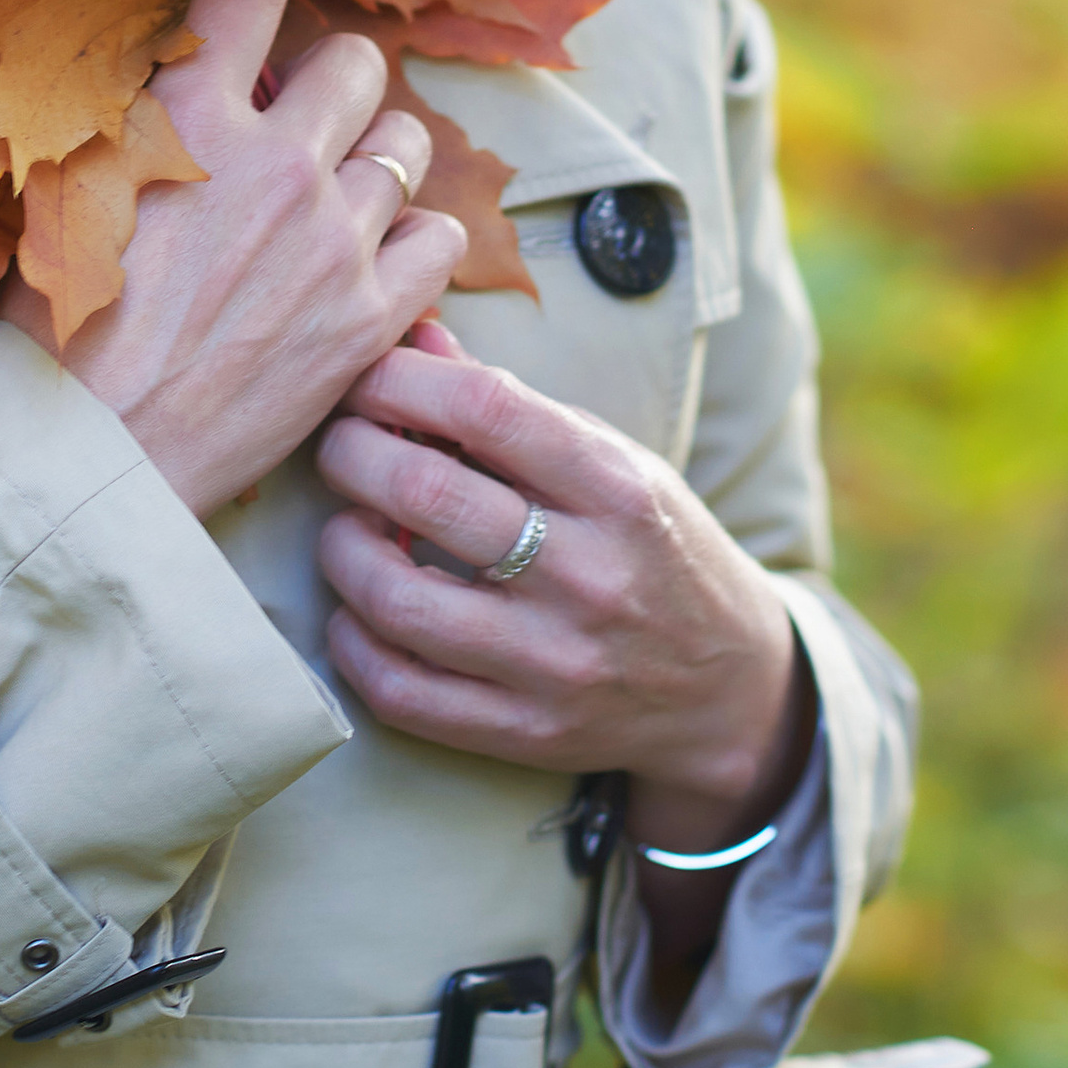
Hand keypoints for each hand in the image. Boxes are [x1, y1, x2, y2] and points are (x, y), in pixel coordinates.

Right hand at [0, 0, 466, 519]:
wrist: (95, 453)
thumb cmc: (54, 325)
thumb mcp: (58, 185)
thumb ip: (119, 113)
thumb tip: (149, 61)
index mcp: (190, 113)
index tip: (244, 5)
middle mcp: (279, 161)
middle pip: (353, 61)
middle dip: (326, 79)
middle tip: (295, 118)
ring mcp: (336, 239)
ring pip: (406, 143)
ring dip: (373, 157)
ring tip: (336, 191)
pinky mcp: (371, 315)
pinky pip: (440, 239)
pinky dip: (413, 239)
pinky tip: (372, 254)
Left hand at [313, 321, 813, 976]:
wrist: (728, 688)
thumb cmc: (653, 546)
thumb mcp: (612, 460)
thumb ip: (509, 404)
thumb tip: (414, 335)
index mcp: (618, 490)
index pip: (484, 409)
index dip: (400, 380)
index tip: (368, 378)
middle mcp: (590, 577)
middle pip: (425, 497)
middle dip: (351, 453)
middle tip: (339, 444)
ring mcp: (555, 663)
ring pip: (397, 601)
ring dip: (342, 550)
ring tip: (349, 527)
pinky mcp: (524, 732)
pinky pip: (400, 692)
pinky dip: (354, 645)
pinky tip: (358, 611)